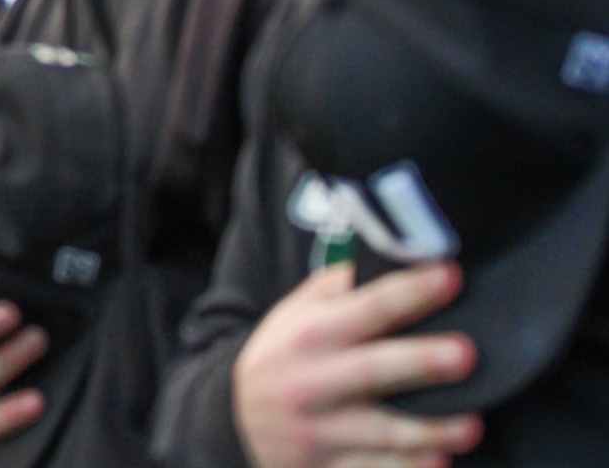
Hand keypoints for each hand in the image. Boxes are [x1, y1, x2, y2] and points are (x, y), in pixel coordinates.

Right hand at [233, 263, 481, 467]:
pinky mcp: (329, 467)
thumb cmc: (283, 354)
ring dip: (430, 430)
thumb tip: (398, 259)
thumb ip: (342, 288)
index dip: (409, 292)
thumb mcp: (296, 312)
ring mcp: (320, 429)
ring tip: (471, 425)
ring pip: (382, 432)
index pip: (367, 307)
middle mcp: (313, 380)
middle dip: (419, 361)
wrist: (234, 417)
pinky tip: (437, 461)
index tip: (449, 276)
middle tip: (465, 354)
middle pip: (374, 370)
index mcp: (309, 333)